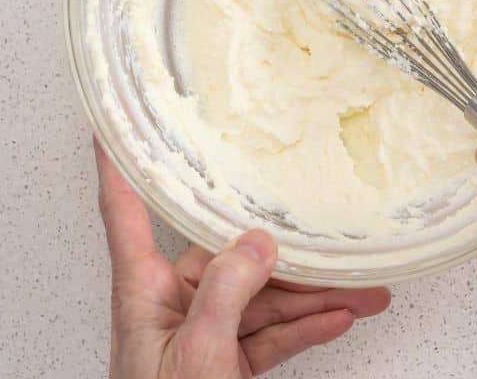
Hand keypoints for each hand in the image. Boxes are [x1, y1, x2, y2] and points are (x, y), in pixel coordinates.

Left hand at [94, 139, 390, 377]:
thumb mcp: (197, 353)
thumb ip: (227, 291)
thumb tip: (256, 241)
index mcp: (142, 292)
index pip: (125, 211)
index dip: (118, 163)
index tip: (113, 122)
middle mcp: (170, 306)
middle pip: (228, 259)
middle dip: (287, 256)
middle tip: (332, 242)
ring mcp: (201, 335)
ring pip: (261, 299)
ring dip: (313, 296)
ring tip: (363, 289)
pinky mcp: (226, 364)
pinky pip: (272, 335)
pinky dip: (307, 327)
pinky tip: (340, 315)